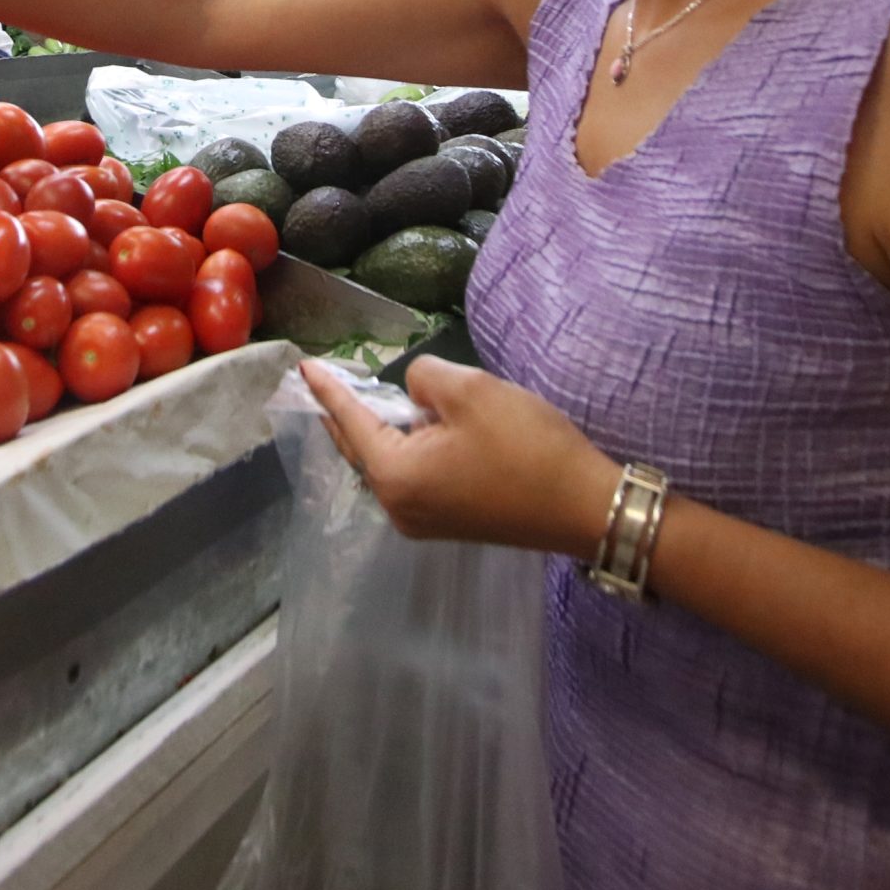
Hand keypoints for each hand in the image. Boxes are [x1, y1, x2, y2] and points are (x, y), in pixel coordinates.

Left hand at [299, 356, 620, 553]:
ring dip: (381, 430)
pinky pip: (411, 476)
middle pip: (361, 448)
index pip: (350, 421)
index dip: (329, 389)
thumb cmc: (526, 446)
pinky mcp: (449, 521)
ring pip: (387, 463)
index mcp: (394, 476)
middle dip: (346, 413)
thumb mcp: (470, 391)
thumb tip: (414, 390)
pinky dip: (406, 447)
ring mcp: (423, 520)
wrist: (584, 506)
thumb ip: (423, 378)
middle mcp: (398, 506)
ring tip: (372, 395)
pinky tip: (416, 425)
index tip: (305, 367)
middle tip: (331, 379)